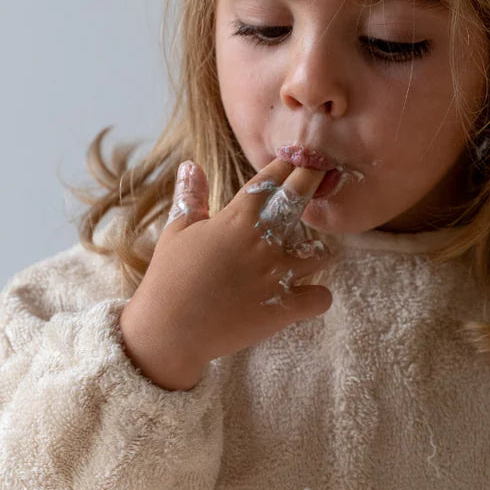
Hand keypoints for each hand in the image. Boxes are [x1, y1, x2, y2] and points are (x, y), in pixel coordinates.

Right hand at [118, 158, 332, 389]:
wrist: (169, 331)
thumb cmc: (169, 279)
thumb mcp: (176, 232)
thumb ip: (191, 197)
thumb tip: (192, 165)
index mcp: (236, 219)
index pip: (270, 179)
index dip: (287, 165)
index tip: (297, 158)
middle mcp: (262, 242)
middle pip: (299, 198)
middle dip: (313, 180)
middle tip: (320, 175)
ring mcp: (276, 276)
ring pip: (320, 253)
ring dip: (317, 252)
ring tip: (308, 254)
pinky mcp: (284, 309)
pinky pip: (320, 297)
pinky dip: (317, 296)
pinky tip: (306, 295)